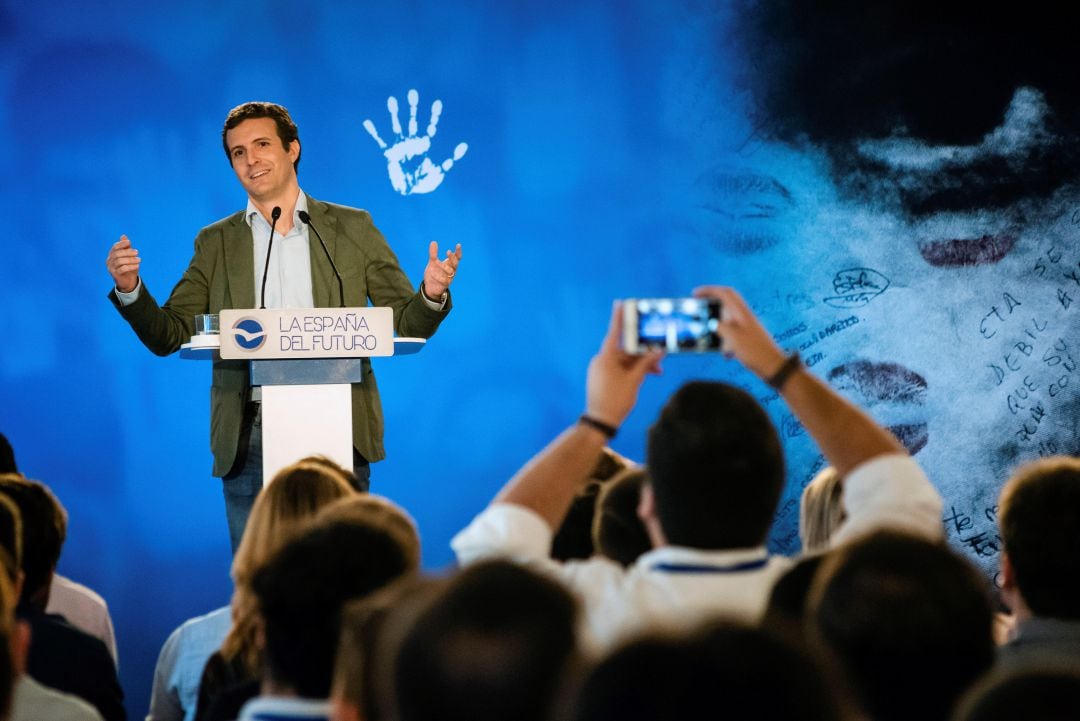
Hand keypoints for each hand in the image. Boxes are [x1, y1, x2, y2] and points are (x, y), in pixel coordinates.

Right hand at [106, 235, 140, 292]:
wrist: (128, 281)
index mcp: (112, 255)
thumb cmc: (129, 266)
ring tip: (139, 260)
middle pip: (117, 254)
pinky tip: (137, 266)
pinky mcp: (115, 275)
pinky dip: (130, 266)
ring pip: (119, 261)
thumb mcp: (129, 256)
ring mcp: (111, 268)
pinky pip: (122, 269)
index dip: (122, 244)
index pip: (115, 247)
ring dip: (130, 259)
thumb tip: (123, 236)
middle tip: (137, 252)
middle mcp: (109, 261)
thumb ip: (126, 247)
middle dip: (128, 252)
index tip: (130, 242)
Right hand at [363, 89, 468, 195]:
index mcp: (424, 145)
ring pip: (397, 126)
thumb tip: (465, 144)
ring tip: (392, 99)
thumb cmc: (424, 182)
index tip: (437, 103)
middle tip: (413, 93)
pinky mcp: (389, 154)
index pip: (430, 127)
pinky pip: (380, 141)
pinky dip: (374, 132)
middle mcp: (412, 142)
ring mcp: (400, 146)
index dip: (434, 115)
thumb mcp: (440, 172)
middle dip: (413, 108)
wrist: (408, 191)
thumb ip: (451, 159)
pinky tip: (367, 122)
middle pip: (413, 121)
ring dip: (394, 113)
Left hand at [423, 241, 461, 297]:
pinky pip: (444, 281)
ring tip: (435, 262)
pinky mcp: (445, 285)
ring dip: (443, 266)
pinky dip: (438, 276)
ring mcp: (449, 278)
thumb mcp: (432, 262)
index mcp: (450, 264)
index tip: (458, 245)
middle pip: (456, 264)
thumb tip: (434, 242)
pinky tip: (432, 273)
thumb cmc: (434, 273)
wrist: (430, 287)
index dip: (458, 252)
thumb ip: (433, 254)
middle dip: (452, 258)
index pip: (457, 258)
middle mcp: (451, 271)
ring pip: (451, 272)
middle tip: (448, 251)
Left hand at [586, 303, 663, 426]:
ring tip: (657, 372)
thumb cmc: (615, 400)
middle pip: (625, 350)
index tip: (620, 303)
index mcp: (605, 357)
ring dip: (640, 365)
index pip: (614, 332)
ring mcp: (601, 369)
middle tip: (660, 356)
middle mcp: (601, 360)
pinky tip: (646, 376)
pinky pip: (620, 368)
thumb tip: (658, 351)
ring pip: (625, 360)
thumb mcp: (634, 380)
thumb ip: (646, 364)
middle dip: (643, 354)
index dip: (618, 317)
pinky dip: (632, 371)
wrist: (600, 421)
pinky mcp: (603, 377)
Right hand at [693, 286, 785, 379]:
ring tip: (709, 337)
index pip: (724, 293)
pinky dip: (724, 341)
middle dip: (710, 305)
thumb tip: (712, 323)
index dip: (708, 290)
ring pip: (726, 320)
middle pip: (725, 303)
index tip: (695, 294)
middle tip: (698, 310)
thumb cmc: (755, 351)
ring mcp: (745, 327)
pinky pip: (730, 334)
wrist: (773, 366)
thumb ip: (720, 327)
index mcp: (741, 312)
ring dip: (717, 327)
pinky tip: (726, 353)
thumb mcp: (733, 338)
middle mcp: (743, 316)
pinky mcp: (746, 338)